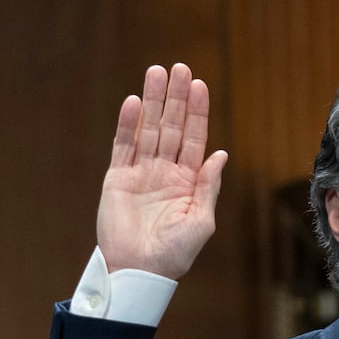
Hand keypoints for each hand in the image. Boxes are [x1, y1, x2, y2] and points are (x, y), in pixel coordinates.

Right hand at [96, 62, 228, 278]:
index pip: (195, 139)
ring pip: (149, 129)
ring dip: (153, 101)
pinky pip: (123, 146)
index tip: (199, 85)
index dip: (198, 112)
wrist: (139, 271)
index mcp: (188, 182)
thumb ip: (208, 186)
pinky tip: (134, 103)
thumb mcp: (200, 221)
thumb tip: (221, 154)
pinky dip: (128, 124)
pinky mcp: (117, 179)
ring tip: (155, 72)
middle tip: (178, 67)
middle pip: (172, 126)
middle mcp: (165, 172)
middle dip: (176, 98)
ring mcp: (141, 173)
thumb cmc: (174, 254)